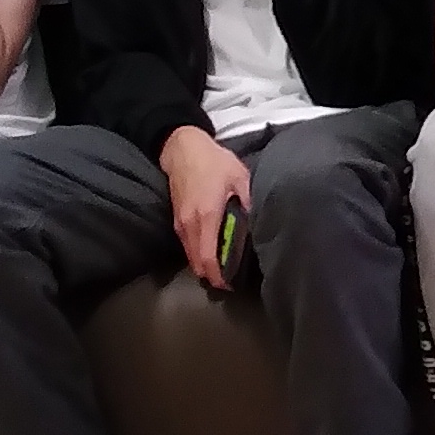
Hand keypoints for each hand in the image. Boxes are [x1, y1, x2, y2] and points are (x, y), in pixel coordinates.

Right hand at [162, 125, 252, 284]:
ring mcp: (180, 223)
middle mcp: (190, 224)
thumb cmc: (214, 162)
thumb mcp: (239, 177)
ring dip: (204, 267)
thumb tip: (258, 224)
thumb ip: (248, 201)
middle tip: (230, 281)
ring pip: (190, 257)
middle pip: (197, 263)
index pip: (208, 257)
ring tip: (224, 270)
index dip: (218, 275)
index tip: (230, 284)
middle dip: (212, 276)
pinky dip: (198, 255)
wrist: (182, 149)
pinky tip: (212, 253)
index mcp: (207, 215)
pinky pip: (186, 246)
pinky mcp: (177, 220)